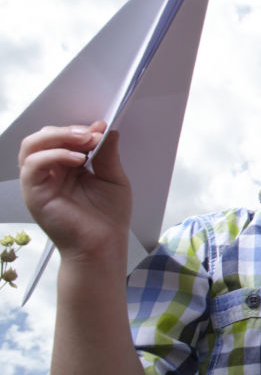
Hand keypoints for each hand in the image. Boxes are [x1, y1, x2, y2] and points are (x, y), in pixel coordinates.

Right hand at [18, 122, 130, 262]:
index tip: (101, 128)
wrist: (103, 246)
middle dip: (69, 130)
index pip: (63, 137)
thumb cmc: (108, 218)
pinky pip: (33, 165)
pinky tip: (77, 159)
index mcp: (68, 166)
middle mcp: (51, 172)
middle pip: (44, 137)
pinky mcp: (34, 193)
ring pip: (32, 146)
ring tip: (84, 141)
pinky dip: (53, 155)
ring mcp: (40, 182)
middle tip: (92, 134)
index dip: (80, 129)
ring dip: (58, 137)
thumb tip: (106, 129)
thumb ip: (107, 153)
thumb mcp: (113, 178)